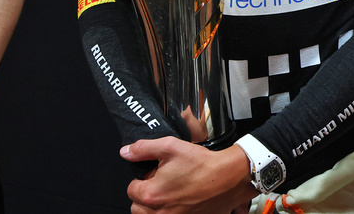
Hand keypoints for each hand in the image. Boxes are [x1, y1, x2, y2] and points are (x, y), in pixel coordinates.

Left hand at [122, 137, 254, 213]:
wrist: (228, 178)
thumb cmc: (201, 164)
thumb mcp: (170, 147)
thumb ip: (144, 149)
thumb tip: (125, 152)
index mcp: (152, 194)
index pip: (131, 190)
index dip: (141, 179)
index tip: (153, 174)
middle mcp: (160, 213)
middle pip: (137, 208)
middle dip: (144, 196)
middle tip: (160, 184)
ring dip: (154, 207)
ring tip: (170, 193)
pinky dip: (169, 212)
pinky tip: (181, 202)